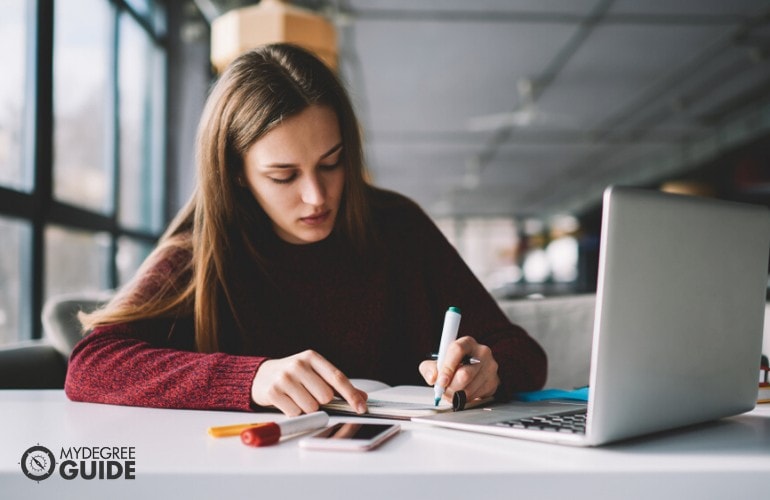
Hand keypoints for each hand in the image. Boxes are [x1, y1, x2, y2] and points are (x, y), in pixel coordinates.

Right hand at [251, 350, 367, 415]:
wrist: (261, 375)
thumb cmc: (294, 375)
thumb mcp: (315, 373)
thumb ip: (338, 385)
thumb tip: (362, 397)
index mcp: (312, 357)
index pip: (338, 377)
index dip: (351, 395)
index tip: (362, 408)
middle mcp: (298, 364)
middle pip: (325, 396)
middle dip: (322, 403)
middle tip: (311, 396)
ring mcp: (285, 378)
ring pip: (311, 407)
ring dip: (308, 409)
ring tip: (298, 399)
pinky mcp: (273, 392)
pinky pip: (295, 413)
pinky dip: (295, 413)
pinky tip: (288, 402)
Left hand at [419, 336, 499, 402]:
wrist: (468, 371)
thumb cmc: (452, 364)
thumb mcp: (435, 363)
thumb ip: (429, 368)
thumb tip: (433, 378)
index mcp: (467, 342)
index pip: (457, 350)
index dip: (447, 368)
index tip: (441, 381)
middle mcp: (482, 352)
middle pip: (465, 374)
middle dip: (450, 386)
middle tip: (443, 390)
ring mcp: (490, 367)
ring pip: (469, 388)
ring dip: (456, 395)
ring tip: (451, 391)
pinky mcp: (494, 382)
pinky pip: (476, 396)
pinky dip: (464, 399)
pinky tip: (461, 393)